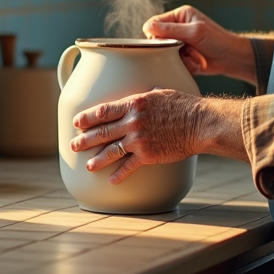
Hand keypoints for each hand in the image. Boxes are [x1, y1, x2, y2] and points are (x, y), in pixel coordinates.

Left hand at [70, 89, 202, 183]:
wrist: (200, 123)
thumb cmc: (184, 105)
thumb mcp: (161, 93)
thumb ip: (146, 96)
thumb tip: (144, 93)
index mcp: (134, 104)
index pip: (103, 111)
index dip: (87, 117)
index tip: (77, 122)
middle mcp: (132, 122)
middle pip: (102, 131)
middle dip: (85, 139)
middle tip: (74, 145)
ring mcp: (139, 140)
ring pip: (111, 151)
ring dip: (97, 159)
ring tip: (88, 166)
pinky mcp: (148, 155)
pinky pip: (128, 166)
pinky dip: (119, 174)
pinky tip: (112, 180)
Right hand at [143, 5, 255, 81]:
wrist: (233, 59)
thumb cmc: (218, 40)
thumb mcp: (194, 32)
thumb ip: (170, 30)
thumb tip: (148, 27)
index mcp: (180, 16)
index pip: (155, 23)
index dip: (155, 34)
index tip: (163, 43)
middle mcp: (178, 28)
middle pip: (159, 40)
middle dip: (171, 49)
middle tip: (185, 50)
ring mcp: (180, 43)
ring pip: (166, 55)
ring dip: (181, 58)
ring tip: (196, 56)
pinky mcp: (183, 57)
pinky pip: (175, 63)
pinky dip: (186, 65)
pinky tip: (198, 62)